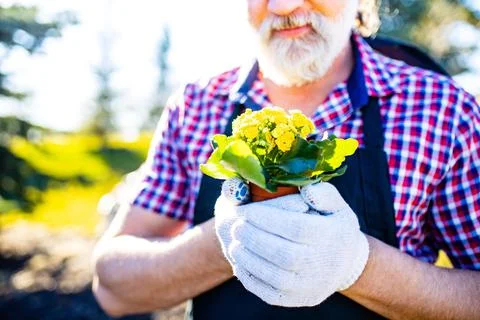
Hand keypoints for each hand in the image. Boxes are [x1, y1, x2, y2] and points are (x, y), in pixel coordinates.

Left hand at [227, 182, 368, 306]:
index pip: (295, 227)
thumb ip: (322, 193)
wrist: (346, 263)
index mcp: (331, 236)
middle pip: (284, 254)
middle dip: (254, 238)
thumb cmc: (333, 226)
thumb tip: (306, 191)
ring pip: (275, 276)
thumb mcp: (335, 204)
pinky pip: (271, 295)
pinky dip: (251, 280)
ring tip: (234, 243)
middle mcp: (322, 263)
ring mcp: (310, 285)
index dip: (266, 218)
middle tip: (236, 226)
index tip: (244, 210)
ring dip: (249, 259)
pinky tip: (240, 263)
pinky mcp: (298, 299)